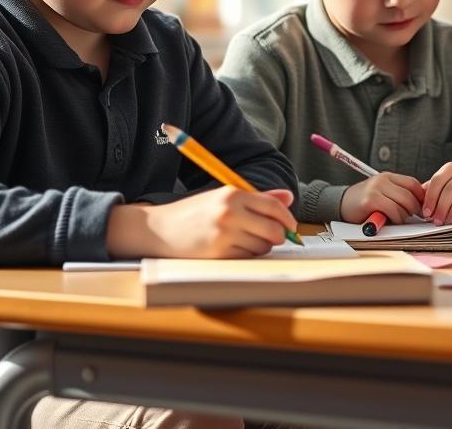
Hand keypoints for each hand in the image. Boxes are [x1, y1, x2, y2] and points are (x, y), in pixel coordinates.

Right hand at [108, 187, 296, 258]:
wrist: (159, 229)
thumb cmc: (195, 213)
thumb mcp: (223, 197)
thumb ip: (258, 198)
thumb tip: (288, 197)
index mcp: (233, 194)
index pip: (274, 206)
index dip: (288, 219)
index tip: (291, 227)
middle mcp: (230, 212)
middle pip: (274, 230)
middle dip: (278, 237)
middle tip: (272, 237)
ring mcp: (224, 234)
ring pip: (262, 247)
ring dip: (260, 247)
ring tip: (243, 240)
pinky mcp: (219, 253)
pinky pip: (247, 258)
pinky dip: (246, 256)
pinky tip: (232, 248)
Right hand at [340, 172, 424, 223]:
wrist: (340, 204)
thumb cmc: (364, 203)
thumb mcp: (382, 193)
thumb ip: (398, 194)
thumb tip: (422, 203)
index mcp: (387, 176)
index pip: (413, 183)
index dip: (421, 197)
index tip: (422, 207)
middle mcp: (382, 180)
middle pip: (410, 194)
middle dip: (415, 209)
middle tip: (413, 216)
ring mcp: (376, 189)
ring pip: (404, 203)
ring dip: (405, 215)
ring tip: (399, 219)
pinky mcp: (371, 201)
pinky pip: (393, 210)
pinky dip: (396, 218)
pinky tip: (390, 220)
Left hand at [422, 162, 451, 224]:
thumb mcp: (442, 193)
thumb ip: (430, 194)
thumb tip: (417, 202)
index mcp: (451, 169)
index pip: (438, 180)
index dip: (430, 197)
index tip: (426, 213)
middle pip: (450, 188)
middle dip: (441, 207)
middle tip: (436, 221)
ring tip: (447, 222)